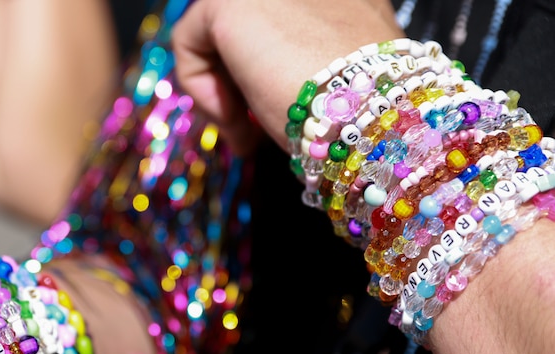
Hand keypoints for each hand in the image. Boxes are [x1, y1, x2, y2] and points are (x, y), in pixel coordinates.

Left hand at [171, 0, 402, 152]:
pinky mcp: (228, 2)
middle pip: (244, 36)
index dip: (268, 77)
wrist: (369, 112)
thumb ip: (312, 68)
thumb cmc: (362, 114)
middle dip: (238, 88)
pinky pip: (189, 43)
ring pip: (214, 39)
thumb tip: (272, 85)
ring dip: (222, 95)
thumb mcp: (345, 83)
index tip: (275, 121)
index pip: (282, 32)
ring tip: (246, 137)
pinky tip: (233, 120)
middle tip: (250, 135)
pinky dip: (200, 89)